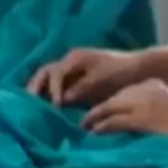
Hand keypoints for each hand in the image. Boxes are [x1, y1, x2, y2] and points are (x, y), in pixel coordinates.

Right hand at [27, 48, 148, 105]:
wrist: (139, 69)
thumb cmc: (121, 71)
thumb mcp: (101, 80)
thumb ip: (80, 88)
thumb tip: (60, 101)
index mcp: (74, 58)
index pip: (54, 73)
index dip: (52, 90)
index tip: (56, 106)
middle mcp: (68, 62)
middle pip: (43, 73)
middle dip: (34, 88)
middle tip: (28, 104)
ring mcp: (69, 70)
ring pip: (45, 79)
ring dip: (37, 92)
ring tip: (31, 108)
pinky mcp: (73, 80)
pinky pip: (53, 87)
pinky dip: (46, 96)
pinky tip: (43, 108)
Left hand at [80, 78, 167, 146]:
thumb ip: (156, 108)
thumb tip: (142, 119)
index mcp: (156, 85)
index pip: (126, 90)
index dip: (111, 102)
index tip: (101, 110)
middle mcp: (148, 89)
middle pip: (115, 97)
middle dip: (99, 108)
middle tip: (86, 118)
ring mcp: (144, 103)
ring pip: (110, 107)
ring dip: (94, 117)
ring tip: (85, 127)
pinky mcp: (142, 118)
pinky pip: (113, 121)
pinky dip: (101, 127)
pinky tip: (94, 133)